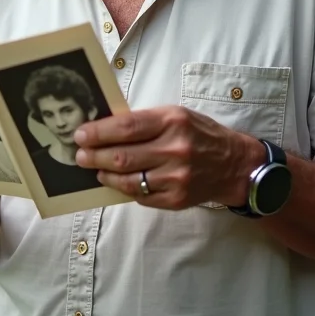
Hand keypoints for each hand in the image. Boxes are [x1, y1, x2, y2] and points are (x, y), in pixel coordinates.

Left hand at [74, 106, 262, 209]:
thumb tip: (105, 129)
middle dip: (94, 156)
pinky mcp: (176, 199)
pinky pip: (141, 196)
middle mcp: (175, 150)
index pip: (126, 127)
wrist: (234, 165)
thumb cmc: (200, 135)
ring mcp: (176, 178)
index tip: (80, 135)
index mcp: (173, 122)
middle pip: (122, 156)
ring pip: (128, 179)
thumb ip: (145, 121)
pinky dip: (124, 188)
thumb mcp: (176, 115)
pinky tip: (116, 181)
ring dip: (105, 174)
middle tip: (80, 154)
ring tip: (95, 168)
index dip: (98, 132)